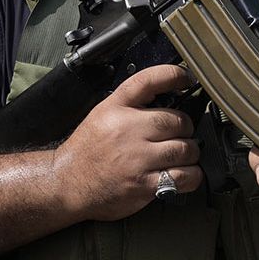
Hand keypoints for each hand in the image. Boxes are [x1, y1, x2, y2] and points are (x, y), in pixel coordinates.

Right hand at [53, 64, 200, 220]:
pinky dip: (191, 176)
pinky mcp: (144, 184)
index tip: (187, 78)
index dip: (174, 75)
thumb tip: (169, 97)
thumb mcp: (102, 115)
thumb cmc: (87, 151)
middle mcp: (127, 130)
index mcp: (115, 108)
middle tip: (180, 135)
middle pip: (177, 120)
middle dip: (185, 128)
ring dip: (190, 153)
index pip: (149, 80)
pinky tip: (184, 174)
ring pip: (185, 148)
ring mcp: (136, 158)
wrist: (67, 183)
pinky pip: (184, 176)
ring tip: (181, 156)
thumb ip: (132, 104)